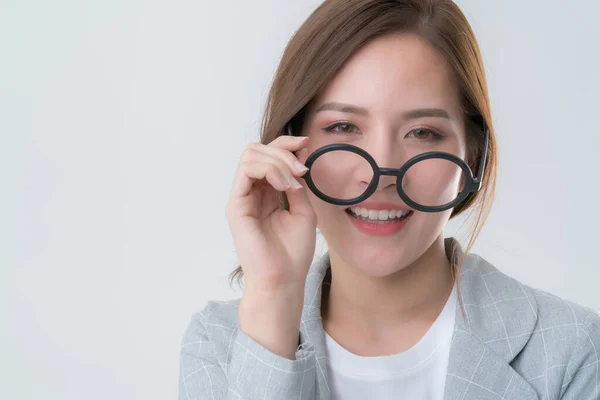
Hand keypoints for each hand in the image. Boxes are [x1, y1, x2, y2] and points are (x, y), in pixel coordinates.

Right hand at [226, 135, 315, 293]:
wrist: (283, 279)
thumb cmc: (293, 252)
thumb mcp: (303, 210)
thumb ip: (297, 185)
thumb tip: (299, 160)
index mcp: (266, 192)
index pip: (269, 155)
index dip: (287, 144)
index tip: (307, 145)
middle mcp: (251, 192)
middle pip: (258, 149)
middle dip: (283, 150)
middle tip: (302, 169)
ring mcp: (242, 197)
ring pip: (251, 155)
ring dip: (278, 160)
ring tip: (294, 180)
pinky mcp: (236, 205)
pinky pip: (246, 170)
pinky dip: (269, 170)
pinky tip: (285, 185)